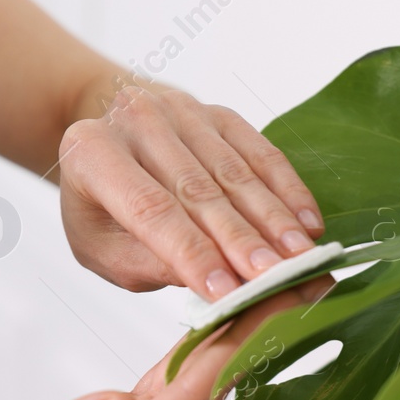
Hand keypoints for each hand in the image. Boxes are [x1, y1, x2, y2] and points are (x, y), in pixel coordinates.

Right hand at [0, 276, 331, 399]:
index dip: (246, 337)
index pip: (199, 391)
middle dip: (264, 327)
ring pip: (199, 385)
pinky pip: (170, 389)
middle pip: (217, 385)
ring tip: (277, 287)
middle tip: (310, 273)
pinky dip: (198, 351)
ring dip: (239, 335)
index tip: (287, 291)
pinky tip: (213, 329)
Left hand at [57, 85, 325, 301]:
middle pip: (196, 188)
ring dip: (272, 218)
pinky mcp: (217, 112)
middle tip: (275, 279)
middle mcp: (134, 119)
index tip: (225, 290)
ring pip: (234, 170)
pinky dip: (286, 188)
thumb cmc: (100, 207)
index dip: (190, 250)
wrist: (109, 140)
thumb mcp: (100, 245)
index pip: (148, 208)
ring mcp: (179, 109)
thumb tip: (212, 284)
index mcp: (90, 151)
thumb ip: (147, 262)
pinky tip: (308, 223)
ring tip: (301, 259)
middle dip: (240, 238)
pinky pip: (259, 150)